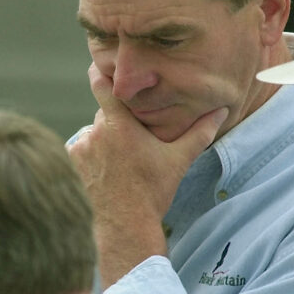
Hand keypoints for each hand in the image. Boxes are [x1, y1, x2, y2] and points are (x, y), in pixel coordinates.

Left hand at [69, 63, 227, 287]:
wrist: (125, 227)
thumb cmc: (153, 193)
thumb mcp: (178, 161)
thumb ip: (199, 132)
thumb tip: (221, 111)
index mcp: (120, 125)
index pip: (100, 84)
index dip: (100, 72)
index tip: (101, 66)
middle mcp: (96, 132)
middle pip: (105, 116)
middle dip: (117, 124)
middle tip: (133, 143)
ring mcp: (80, 149)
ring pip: (93, 134)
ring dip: (103, 141)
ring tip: (119, 164)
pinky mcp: (72, 164)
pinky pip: (81, 151)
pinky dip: (90, 157)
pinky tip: (105, 173)